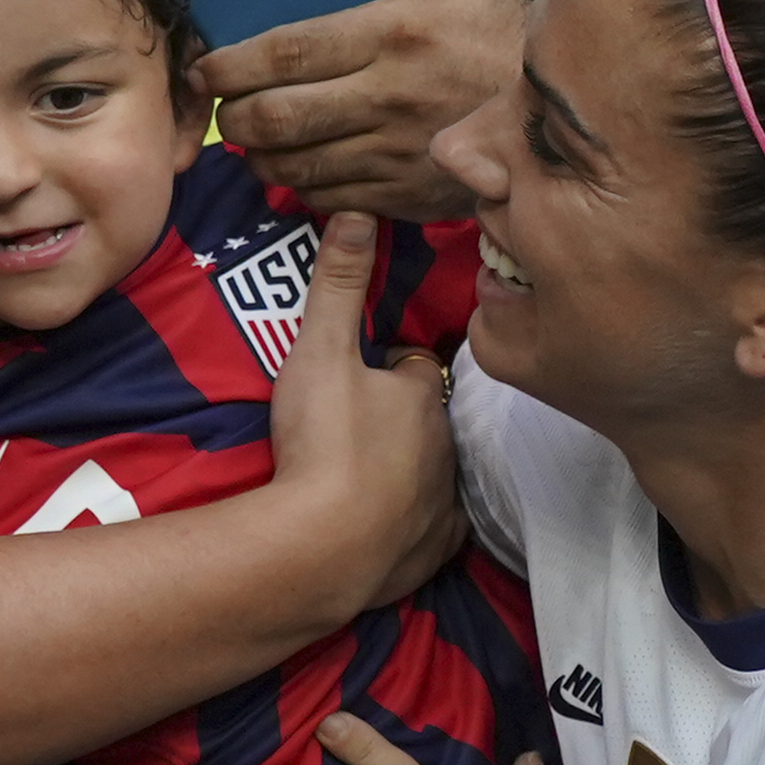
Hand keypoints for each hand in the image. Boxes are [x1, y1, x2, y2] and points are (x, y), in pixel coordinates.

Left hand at [194, 0, 515, 215]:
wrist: (563, 105)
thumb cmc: (497, 29)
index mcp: (395, 33)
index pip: (290, 52)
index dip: (233, 65)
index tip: (203, 67)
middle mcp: (392, 96)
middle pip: (281, 117)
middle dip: (233, 119)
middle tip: (218, 107)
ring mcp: (400, 153)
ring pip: (298, 166)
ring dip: (259, 156)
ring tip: (249, 138)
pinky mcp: (410, 195)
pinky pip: (333, 199)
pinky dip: (302, 185)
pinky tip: (296, 164)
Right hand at [259, 212, 464, 616]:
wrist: (321, 548)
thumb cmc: (322, 442)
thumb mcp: (318, 350)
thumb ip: (337, 284)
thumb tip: (357, 212)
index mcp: (422, 394)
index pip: (416, 365)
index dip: (389, 365)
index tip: (359, 373)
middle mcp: (446, 446)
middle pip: (426, 421)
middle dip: (399, 418)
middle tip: (352, 423)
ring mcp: (443, 503)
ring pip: (432, 473)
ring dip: (405, 469)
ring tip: (358, 473)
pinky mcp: (433, 552)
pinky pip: (433, 532)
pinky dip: (413, 526)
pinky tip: (385, 526)